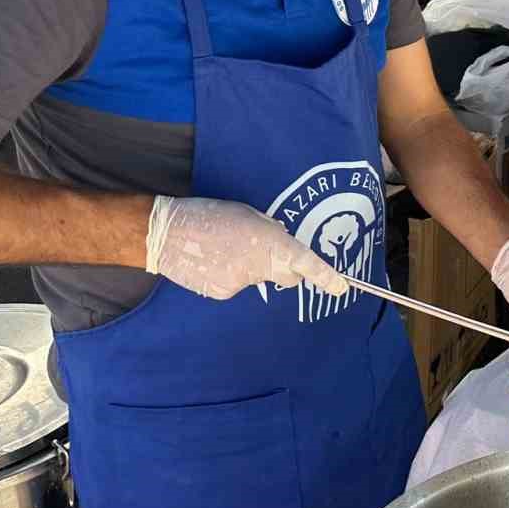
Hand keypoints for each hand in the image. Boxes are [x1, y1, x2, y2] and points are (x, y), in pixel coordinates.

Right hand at [145, 196, 349, 299]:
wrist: (166, 233)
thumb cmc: (210, 214)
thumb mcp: (248, 214)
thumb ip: (270, 232)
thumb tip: (280, 246)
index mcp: (269, 242)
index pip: (305, 262)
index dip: (326, 276)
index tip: (342, 287)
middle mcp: (259, 266)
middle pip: (287, 276)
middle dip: (284, 267)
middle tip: (263, 250)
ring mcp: (240, 283)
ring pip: (259, 279)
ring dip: (251, 268)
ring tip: (225, 250)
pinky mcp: (222, 293)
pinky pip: (238, 285)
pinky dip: (231, 275)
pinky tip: (213, 261)